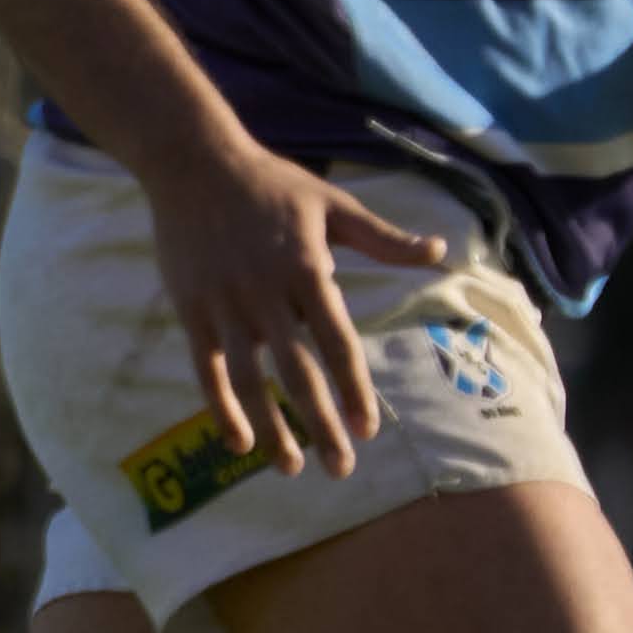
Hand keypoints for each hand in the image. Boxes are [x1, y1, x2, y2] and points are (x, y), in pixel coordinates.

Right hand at [141, 141, 443, 476]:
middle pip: (297, 373)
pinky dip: (221, 408)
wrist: (193, 163)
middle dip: (321, 425)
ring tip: (290, 468)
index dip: (353, 390)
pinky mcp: (192, 311)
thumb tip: (439, 252)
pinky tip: (238, 442)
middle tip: (340, 468)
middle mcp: (265, 295)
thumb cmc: (271, 184)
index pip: (336, 343)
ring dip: (272, 428)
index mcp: (306, 270)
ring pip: (250, 380)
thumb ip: (384, 238)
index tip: (368, 428)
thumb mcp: (334, 204)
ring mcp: (225, 305)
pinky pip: (206, 370)